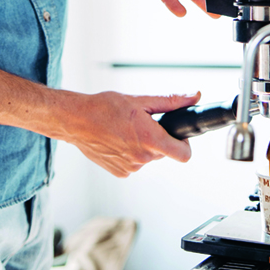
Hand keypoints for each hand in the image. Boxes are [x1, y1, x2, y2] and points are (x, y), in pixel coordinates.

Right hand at [52, 90, 198, 176]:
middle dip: (158, 138)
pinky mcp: (120, 173)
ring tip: (126, 131)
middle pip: (164, 152)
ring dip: (142, 145)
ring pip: (148, 157)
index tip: (177, 134)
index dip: (184, 144)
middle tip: (141, 124)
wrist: (76, 121)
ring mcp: (131, 168)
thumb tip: (194, 97)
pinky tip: (117, 141)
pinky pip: (135, 163)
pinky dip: (130, 153)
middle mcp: (142, 158)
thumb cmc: (105, 108)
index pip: (183, 154)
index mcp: (150, 140)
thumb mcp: (140, 101)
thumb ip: (170, 102)